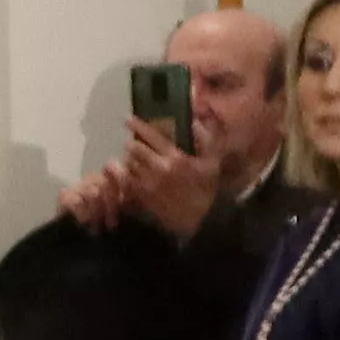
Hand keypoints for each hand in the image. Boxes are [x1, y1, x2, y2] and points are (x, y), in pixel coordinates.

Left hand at [120, 119, 227, 238]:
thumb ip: (205, 139)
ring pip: (128, 166)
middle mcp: (159, 169)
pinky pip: (127, 183)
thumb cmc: (207, 189)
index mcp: (176, 157)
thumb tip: (194, 122)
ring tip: (133, 162)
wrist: (202, 219)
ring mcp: (149, 184)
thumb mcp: (213, 161)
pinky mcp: (143, 198)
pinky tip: (133, 177)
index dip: (136, 125)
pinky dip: (127, 178)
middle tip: (133, 145)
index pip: (151, 136)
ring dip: (128, 161)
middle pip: (133, 150)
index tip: (127, 119)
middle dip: (132, 145)